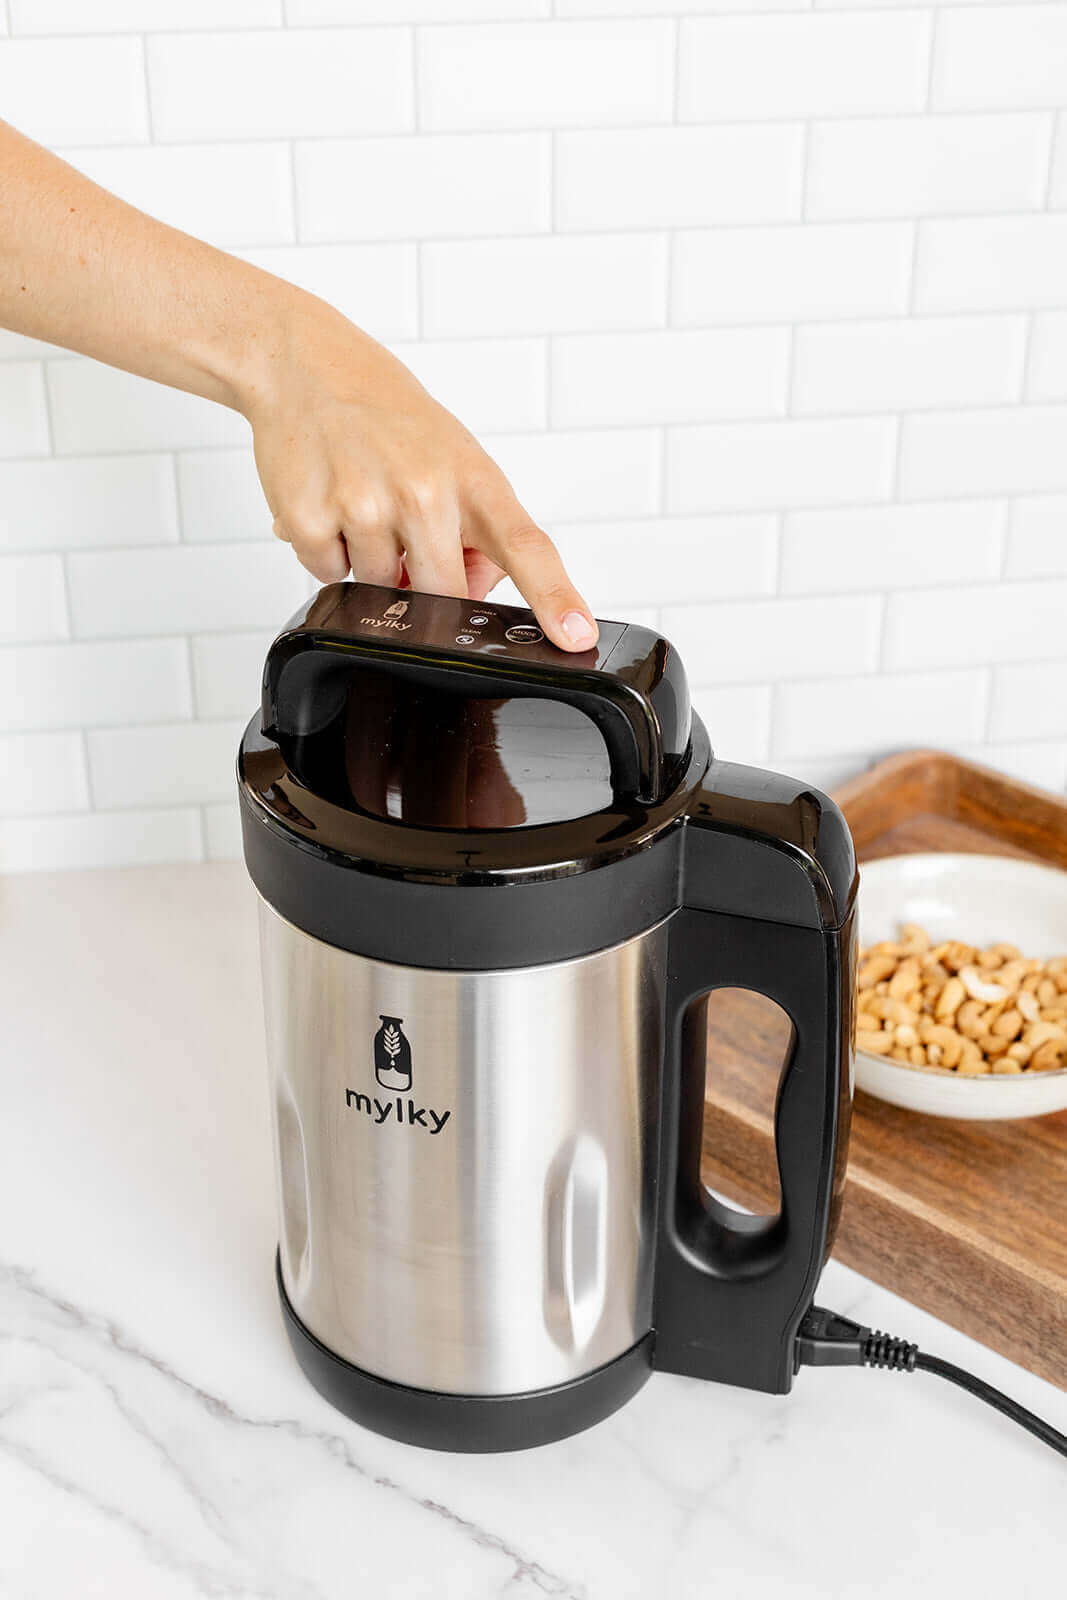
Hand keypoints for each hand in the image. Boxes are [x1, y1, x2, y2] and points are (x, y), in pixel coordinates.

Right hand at [240, 292, 598, 651]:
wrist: (304, 363)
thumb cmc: (386, 413)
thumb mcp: (452, 457)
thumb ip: (476, 531)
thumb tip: (472, 593)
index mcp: (472, 478)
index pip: (527, 547)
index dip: (555, 597)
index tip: (575, 634)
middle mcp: (424, 491)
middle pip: (443, 597)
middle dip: (424, 582)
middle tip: (403, 526)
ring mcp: (365, 505)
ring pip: (380, 591)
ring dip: (370, 563)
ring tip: (360, 500)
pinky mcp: (309, 519)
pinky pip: (327, 575)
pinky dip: (327, 551)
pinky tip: (328, 503)